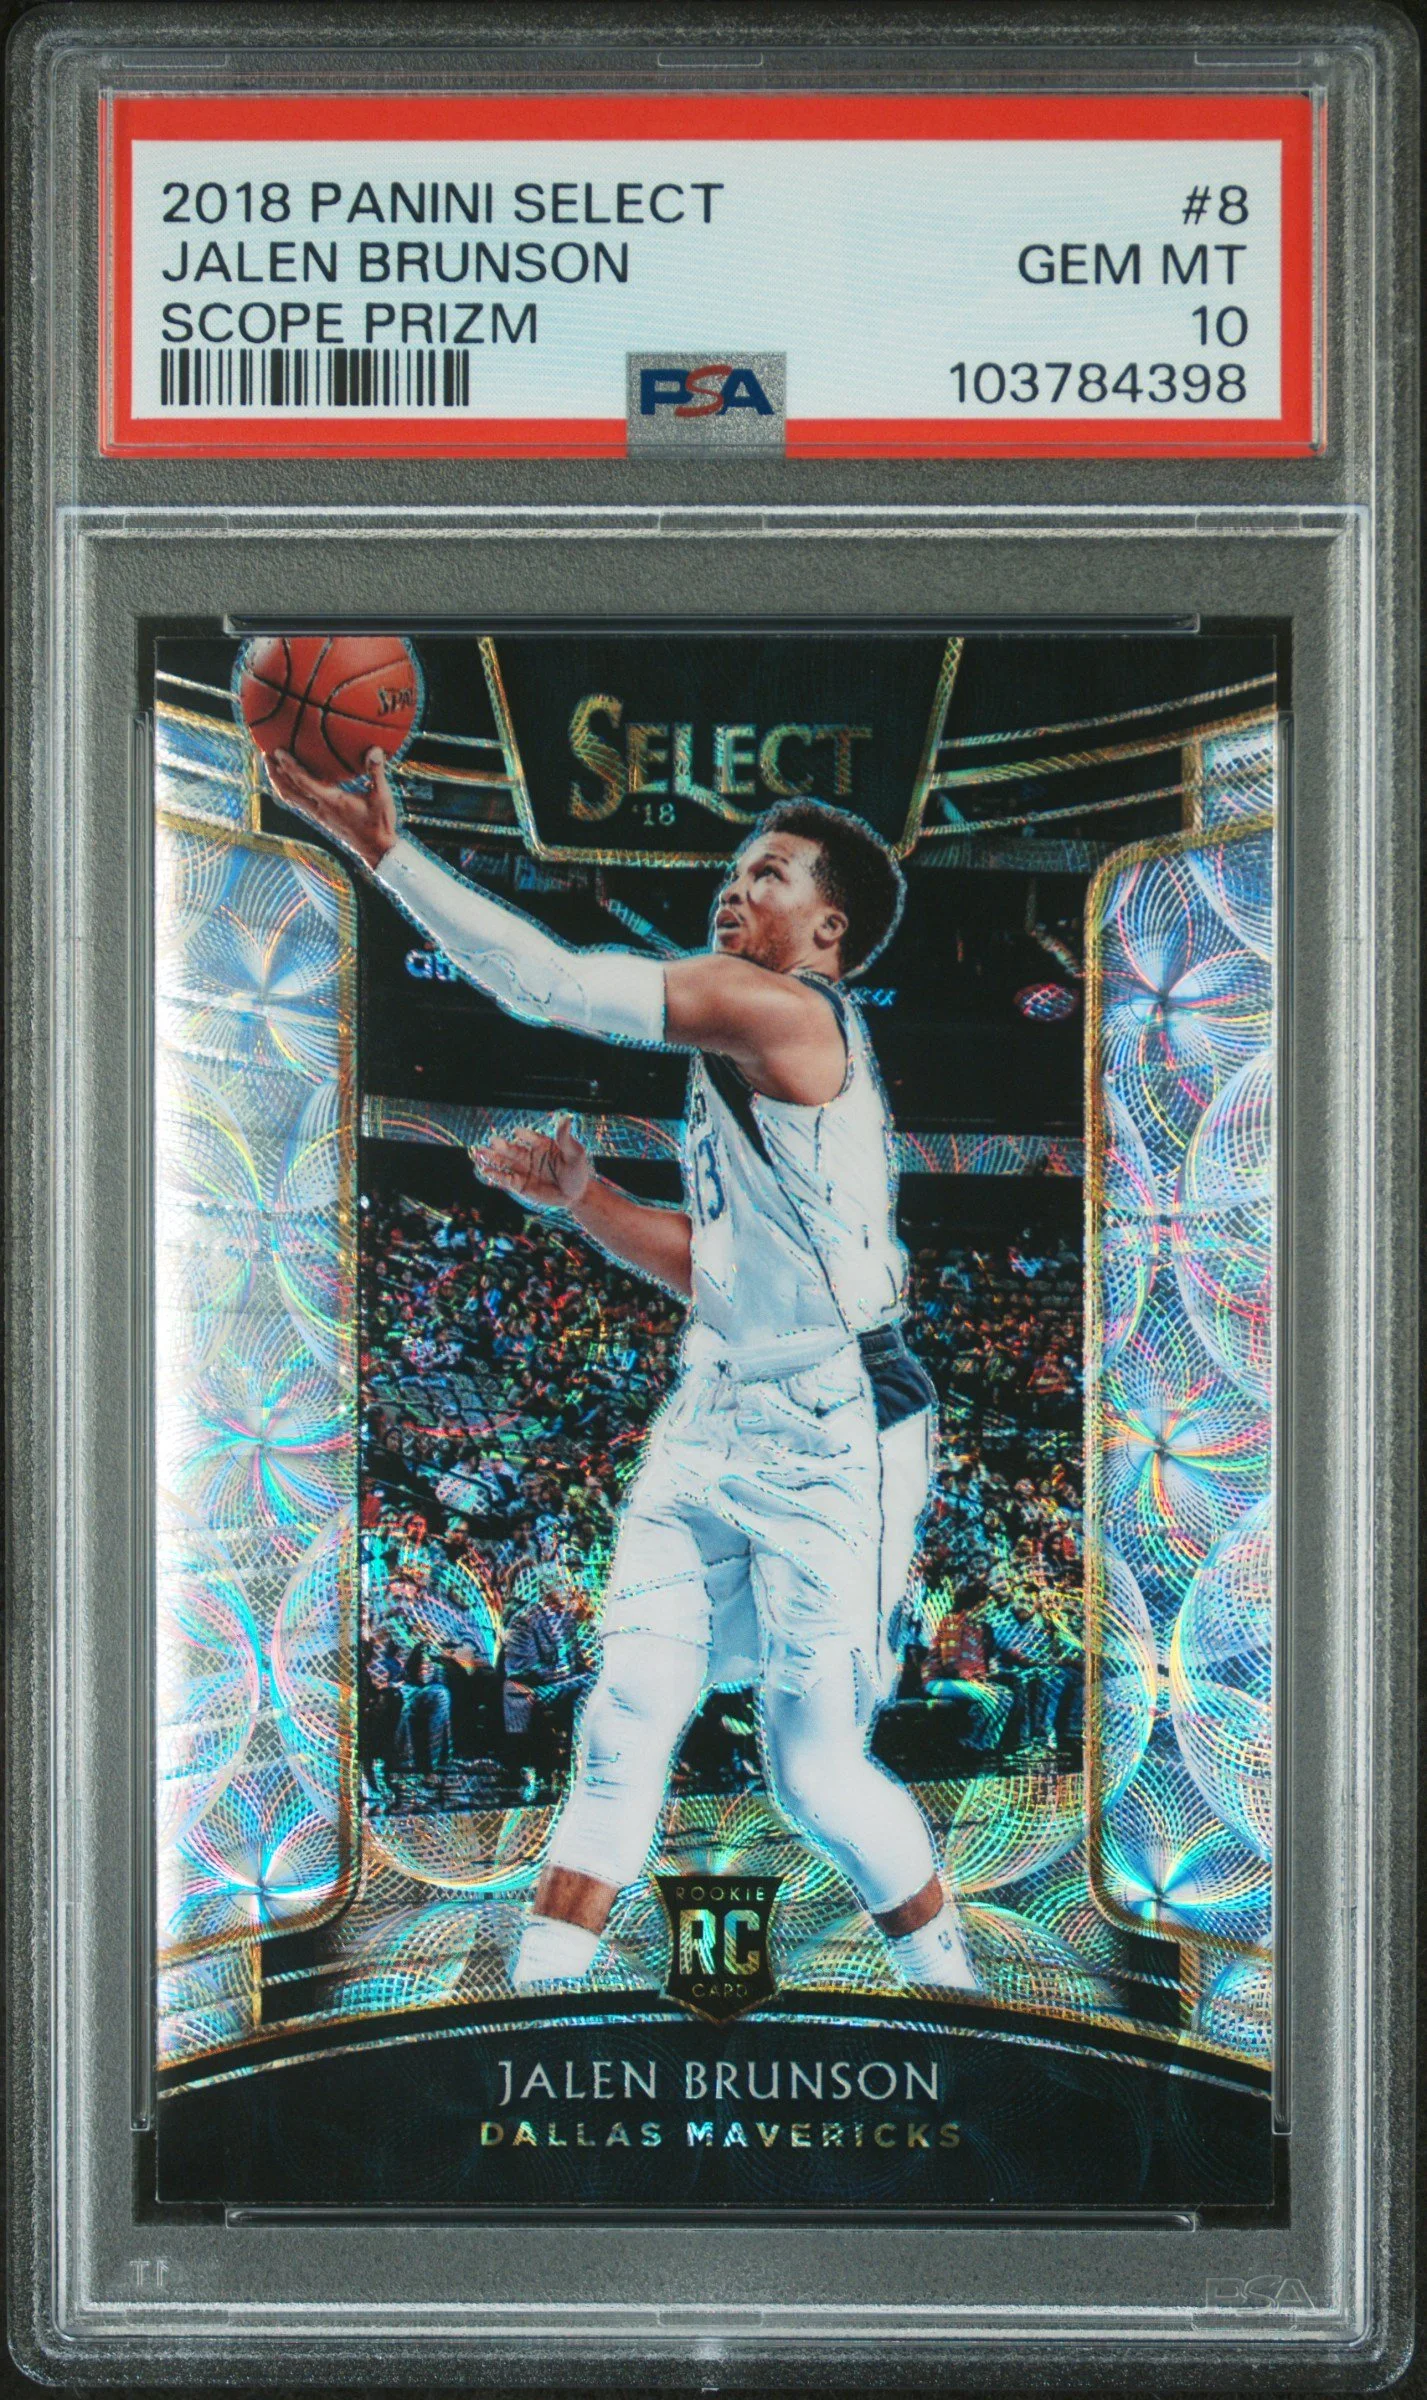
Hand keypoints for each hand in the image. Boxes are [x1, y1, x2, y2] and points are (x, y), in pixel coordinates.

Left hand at [264, 744, 398, 871]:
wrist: (375, 848)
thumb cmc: (380, 823)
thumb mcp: (381, 797)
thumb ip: (376, 772)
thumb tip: (374, 749)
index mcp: (331, 801)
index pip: (304, 782)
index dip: (289, 766)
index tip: (278, 751)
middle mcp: (319, 809)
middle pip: (288, 790)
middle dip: (275, 771)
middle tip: (265, 752)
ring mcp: (317, 814)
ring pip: (289, 797)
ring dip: (278, 780)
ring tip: (270, 763)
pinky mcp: (319, 817)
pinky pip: (297, 801)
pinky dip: (288, 787)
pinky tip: (288, 778)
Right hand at [471, 1117, 591, 1214]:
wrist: (575, 1195)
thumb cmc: (577, 1172)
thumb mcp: (575, 1154)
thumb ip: (565, 1138)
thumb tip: (566, 1117)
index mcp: (541, 1144)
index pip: (530, 1138)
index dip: (524, 1135)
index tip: (518, 1133)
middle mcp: (529, 1155)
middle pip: (512, 1150)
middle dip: (502, 1146)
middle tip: (492, 1141)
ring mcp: (523, 1169)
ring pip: (504, 1162)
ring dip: (492, 1158)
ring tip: (479, 1152)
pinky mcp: (520, 1184)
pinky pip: (505, 1179)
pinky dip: (495, 1175)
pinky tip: (485, 1170)